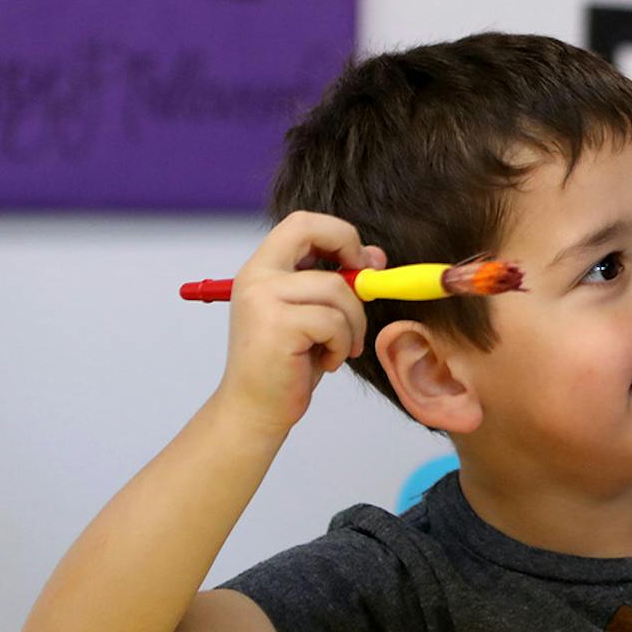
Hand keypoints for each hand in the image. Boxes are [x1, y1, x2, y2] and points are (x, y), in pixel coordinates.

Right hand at [214, 212, 382, 433]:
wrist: (256, 410)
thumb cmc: (290, 363)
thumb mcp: (319, 315)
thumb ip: (341, 282)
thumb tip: (376, 255)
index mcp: (263, 269)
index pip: (301, 222)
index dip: (338, 233)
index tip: (359, 261)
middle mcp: (256, 277)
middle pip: (310, 229)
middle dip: (349, 250)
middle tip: (364, 285)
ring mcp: (262, 299)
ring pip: (338, 288)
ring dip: (354, 323)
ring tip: (340, 347)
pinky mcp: (277, 326)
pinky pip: (335, 321)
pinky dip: (342, 344)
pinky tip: (327, 361)